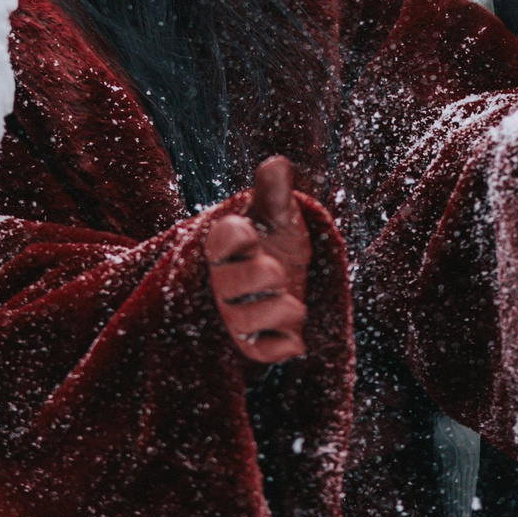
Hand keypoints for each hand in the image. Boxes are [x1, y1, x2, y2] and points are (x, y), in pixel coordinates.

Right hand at [202, 155, 311, 364]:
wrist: (289, 279)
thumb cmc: (276, 241)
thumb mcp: (279, 216)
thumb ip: (274, 193)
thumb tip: (277, 162)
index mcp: (227, 247)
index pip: (218, 242)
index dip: (235, 237)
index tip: (251, 232)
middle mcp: (224, 283)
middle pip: (230, 286)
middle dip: (260, 277)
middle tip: (279, 271)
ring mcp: (236, 315)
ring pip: (245, 322)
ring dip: (278, 313)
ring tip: (297, 305)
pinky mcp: (253, 344)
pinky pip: (260, 353)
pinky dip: (282, 347)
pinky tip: (299, 339)